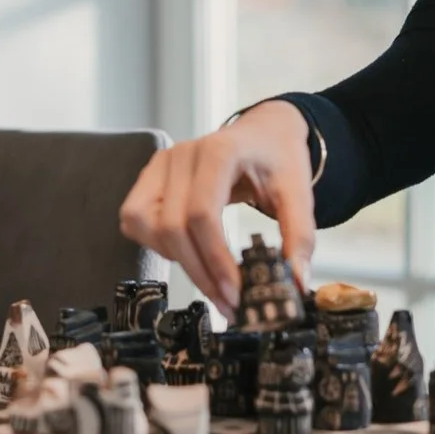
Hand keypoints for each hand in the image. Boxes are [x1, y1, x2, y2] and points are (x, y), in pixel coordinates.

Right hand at [118, 100, 314, 314]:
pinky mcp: (150, 177)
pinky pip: (135, 219)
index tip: (235, 292)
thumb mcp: (299, 190)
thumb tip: (295, 282)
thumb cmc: (278, 156)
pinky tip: (188, 252)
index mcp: (219, 152)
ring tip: (209, 275)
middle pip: (172, 226)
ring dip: (176, 259)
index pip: (202, 214)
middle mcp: (182, 155)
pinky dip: (157, 244)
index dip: (215, 259)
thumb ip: (299, 236)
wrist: (264, 131)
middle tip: (228, 302)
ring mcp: (161, 164)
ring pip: (146, 225)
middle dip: (199, 273)